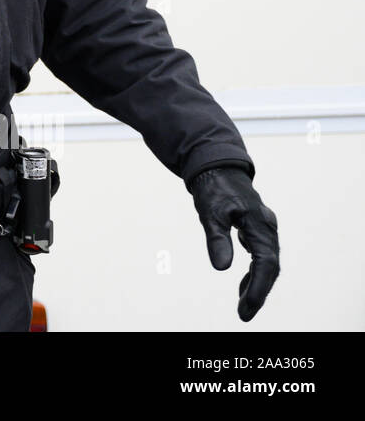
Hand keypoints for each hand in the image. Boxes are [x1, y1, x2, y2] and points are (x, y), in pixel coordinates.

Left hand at [187, 167, 279, 321]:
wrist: (217, 166)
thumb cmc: (213, 188)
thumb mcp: (210, 213)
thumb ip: (217, 239)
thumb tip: (221, 268)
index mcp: (259, 224)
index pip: (266, 263)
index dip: (258, 287)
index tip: (246, 307)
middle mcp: (267, 227)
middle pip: (269, 266)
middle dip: (258, 291)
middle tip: (243, 314)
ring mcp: (263, 228)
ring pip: (266, 262)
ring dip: (256, 284)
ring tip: (242, 305)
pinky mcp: (256, 229)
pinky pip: (260, 255)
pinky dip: (253, 272)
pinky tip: (241, 286)